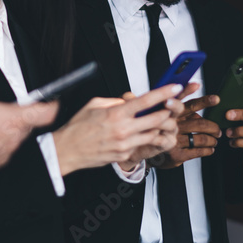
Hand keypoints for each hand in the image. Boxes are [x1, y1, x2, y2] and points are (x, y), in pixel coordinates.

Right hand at [53, 84, 183, 175]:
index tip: (175, 87)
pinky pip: (140, 144)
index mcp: (116, 113)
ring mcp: (125, 144)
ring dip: (157, 127)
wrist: (68, 150)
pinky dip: (142, 138)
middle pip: (157, 119)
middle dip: (167, 112)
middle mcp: (123, 129)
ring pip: (153, 134)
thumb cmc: (78, 127)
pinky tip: (136, 134)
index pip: (146, 101)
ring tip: (153, 121)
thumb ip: (115, 102)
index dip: (164, 93)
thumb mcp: (94, 104)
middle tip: (169, 107)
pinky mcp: (124, 155)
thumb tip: (128, 101)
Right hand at [150, 91, 221, 168]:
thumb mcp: (164, 117)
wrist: (142, 152)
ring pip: (202, 138)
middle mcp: (172, 126)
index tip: (216, 99)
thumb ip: (180, 112)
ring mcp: (174, 141)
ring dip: (213, 140)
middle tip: (218, 129)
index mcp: (170, 114)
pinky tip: (210, 149)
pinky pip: (198, 151)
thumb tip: (199, 113)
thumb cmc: (156, 132)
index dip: (203, 101)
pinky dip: (208, 150)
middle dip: (213, 127)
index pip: (189, 104)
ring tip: (215, 139)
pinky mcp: (176, 155)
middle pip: (199, 123)